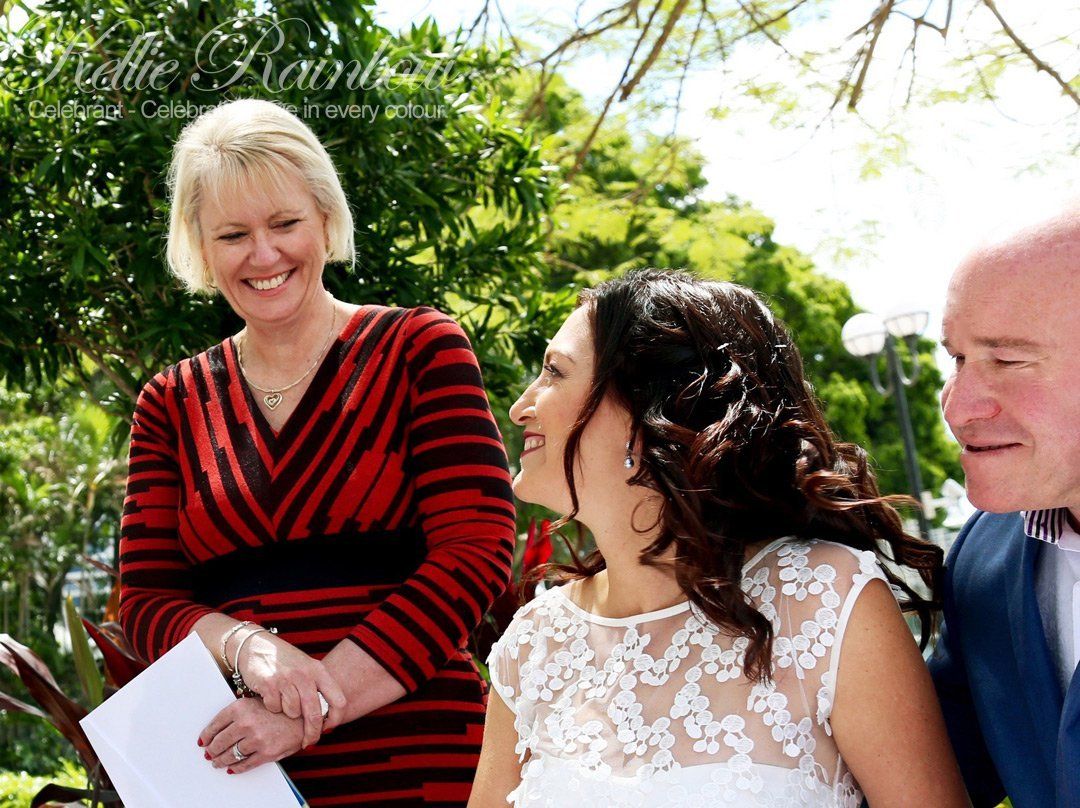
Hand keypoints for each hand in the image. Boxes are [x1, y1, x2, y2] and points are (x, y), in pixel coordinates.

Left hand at [199, 697, 302, 773]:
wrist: (305, 715)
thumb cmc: (281, 708)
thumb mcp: (257, 702)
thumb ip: (238, 713)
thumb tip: (218, 730)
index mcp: (241, 707)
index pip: (215, 724)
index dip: (206, 735)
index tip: (203, 740)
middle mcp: (247, 722)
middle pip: (220, 742)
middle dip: (212, 750)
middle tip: (209, 753)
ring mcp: (256, 739)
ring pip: (230, 755)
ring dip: (221, 760)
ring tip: (217, 762)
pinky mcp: (266, 753)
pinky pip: (245, 764)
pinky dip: (235, 768)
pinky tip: (232, 767)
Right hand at [233, 631, 346, 746]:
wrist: (256, 646)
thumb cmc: (285, 661)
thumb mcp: (307, 668)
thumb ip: (317, 688)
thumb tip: (327, 720)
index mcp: (319, 670)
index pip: (338, 700)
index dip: (335, 719)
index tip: (328, 728)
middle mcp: (305, 674)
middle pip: (315, 714)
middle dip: (312, 732)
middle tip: (308, 742)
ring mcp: (287, 679)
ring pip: (293, 712)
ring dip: (288, 713)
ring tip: (283, 702)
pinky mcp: (269, 684)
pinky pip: (275, 707)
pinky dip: (272, 706)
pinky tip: (270, 696)